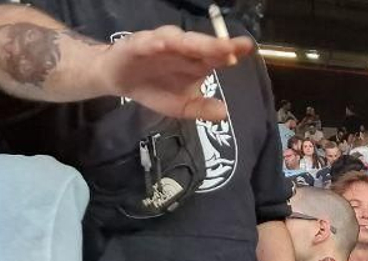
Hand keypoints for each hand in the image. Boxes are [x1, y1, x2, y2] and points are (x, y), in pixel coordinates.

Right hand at [100, 26, 256, 121]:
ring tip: (202, 45)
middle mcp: (181, 49)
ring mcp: (159, 44)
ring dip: (189, 41)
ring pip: (175, 39)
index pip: (216, 54)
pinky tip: (162, 44)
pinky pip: (146, 42)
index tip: (247, 48)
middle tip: (231, 47)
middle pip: (200, 44)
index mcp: (196, 61)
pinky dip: (153, 42)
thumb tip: (225, 113)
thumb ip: (201, 109)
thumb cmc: (156, 88)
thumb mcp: (181, 106)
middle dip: (215, 44)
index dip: (231, 50)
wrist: (120, 81)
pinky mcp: (136, 45)